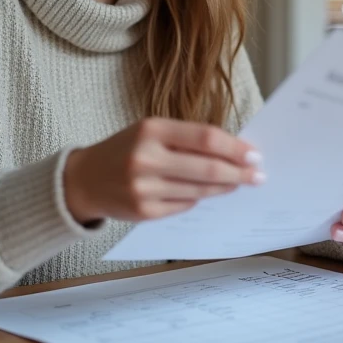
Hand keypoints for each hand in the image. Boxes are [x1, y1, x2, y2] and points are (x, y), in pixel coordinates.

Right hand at [63, 117, 263, 224]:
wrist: (84, 180)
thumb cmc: (125, 150)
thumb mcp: (150, 132)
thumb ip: (186, 139)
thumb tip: (233, 152)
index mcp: (151, 130)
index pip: (205, 138)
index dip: (235, 148)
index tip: (254, 154)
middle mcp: (146, 158)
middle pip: (207, 168)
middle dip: (238, 173)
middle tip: (257, 175)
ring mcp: (144, 188)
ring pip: (200, 191)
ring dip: (224, 188)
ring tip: (237, 183)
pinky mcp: (144, 212)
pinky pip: (185, 206)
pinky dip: (198, 199)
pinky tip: (205, 194)